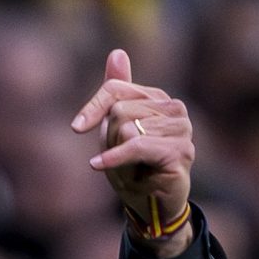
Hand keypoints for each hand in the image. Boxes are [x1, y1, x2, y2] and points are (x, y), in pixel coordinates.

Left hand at [71, 49, 195, 254]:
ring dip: (117, 155)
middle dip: (109, 139)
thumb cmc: (131, 169)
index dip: (93, 108)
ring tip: (132, 168)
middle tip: (121, 159)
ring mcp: (181, 128)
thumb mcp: (114, 130)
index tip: (77, 128)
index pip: (116, 89)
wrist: (149, 207)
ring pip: (126, 128)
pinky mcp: (180, 151)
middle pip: (120, 111)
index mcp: (157, 99)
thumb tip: (117, 52)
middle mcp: (174, 108)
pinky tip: (98, 165)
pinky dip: (114, 157)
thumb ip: (115, 92)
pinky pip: (136, 145)